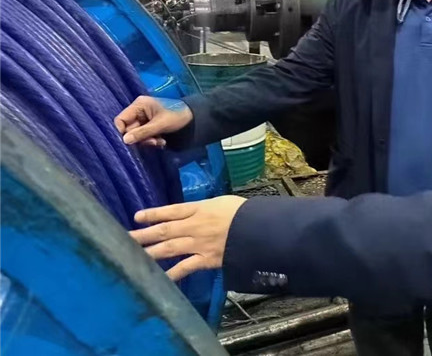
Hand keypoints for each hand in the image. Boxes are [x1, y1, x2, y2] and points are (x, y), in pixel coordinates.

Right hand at [114, 96, 192, 146]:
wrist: (194, 119)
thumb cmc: (177, 116)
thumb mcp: (160, 124)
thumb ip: (143, 132)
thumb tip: (125, 140)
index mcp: (139, 105)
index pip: (120, 119)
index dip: (121, 131)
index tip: (128, 142)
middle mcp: (139, 111)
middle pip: (128, 129)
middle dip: (140, 138)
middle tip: (153, 142)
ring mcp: (144, 119)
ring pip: (136, 135)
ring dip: (147, 141)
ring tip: (160, 141)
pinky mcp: (150, 126)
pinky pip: (144, 136)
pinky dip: (152, 140)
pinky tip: (162, 141)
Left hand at [130, 196, 246, 280]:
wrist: (257, 229)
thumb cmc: (244, 212)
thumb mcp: (223, 202)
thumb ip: (207, 208)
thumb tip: (196, 212)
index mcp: (200, 209)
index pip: (172, 210)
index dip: (154, 213)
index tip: (137, 217)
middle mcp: (194, 226)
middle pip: (163, 230)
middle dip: (142, 234)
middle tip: (123, 238)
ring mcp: (198, 244)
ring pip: (168, 248)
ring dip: (149, 252)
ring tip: (130, 256)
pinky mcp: (205, 260)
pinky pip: (184, 268)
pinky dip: (171, 274)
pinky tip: (157, 279)